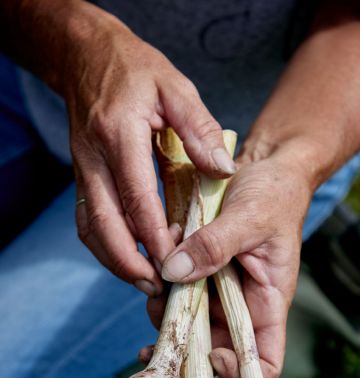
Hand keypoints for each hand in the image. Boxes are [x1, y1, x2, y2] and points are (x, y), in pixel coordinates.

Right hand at [62, 7, 235, 294]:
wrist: (86, 56)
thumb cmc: (136, 70)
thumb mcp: (176, 88)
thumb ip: (199, 130)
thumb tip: (223, 171)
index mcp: (120, 135)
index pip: (135, 196)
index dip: (152, 234)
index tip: (173, 262)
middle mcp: (94, 158)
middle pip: (104, 223)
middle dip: (128, 261)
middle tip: (155, 285)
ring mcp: (83, 170)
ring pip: (91, 228)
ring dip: (115, 260)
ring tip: (145, 281)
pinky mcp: (82, 178)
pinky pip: (88, 221)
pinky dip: (106, 246)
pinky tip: (129, 258)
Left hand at [150, 144, 313, 377]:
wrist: (263, 171)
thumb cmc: (274, 194)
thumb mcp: (250, 216)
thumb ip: (214, 246)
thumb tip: (172, 275)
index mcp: (268, 303)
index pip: (263, 362)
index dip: (238, 371)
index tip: (212, 353)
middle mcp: (241, 306)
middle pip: (213, 349)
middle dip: (184, 339)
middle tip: (160, 309)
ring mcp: (218, 293)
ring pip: (187, 322)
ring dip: (166, 305)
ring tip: (160, 266)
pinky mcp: (199, 275)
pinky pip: (175, 291)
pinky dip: (163, 279)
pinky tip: (161, 250)